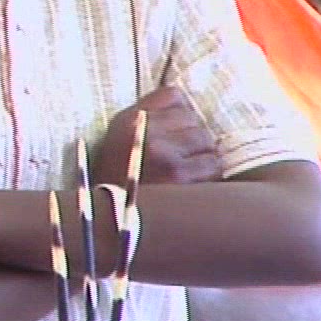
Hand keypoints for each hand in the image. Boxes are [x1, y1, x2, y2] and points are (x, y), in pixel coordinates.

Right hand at [95, 86, 220, 187]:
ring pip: (207, 141)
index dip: (180, 115)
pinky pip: (213, 165)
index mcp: (126, 120)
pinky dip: (208, 176)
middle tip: (177, 160)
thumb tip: (190, 106)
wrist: (107, 224)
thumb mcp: (120, 141)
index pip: (174, 96)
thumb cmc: (119, 182)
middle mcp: (142, 131)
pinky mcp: (179, 177)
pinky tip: (189, 186)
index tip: (172, 133)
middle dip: (192, 139)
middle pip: (194, 119)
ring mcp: (162, 154)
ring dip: (202, 158)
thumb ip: (147, 118)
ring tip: (183, 175)